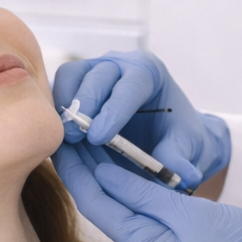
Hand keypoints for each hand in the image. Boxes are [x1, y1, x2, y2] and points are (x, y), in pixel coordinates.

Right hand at [53, 50, 229, 190]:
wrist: (164, 136)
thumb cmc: (176, 135)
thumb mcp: (187, 146)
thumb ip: (180, 157)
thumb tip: (182, 175)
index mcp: (148, 72)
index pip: (130, 83)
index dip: (114, 109)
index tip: (101, 137)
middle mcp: (118, 66)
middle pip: (96, 75)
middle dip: (85, 105)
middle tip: (76, 137)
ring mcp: (93, 72)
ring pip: (71, 77)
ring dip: (64, 107)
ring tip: (63, 139)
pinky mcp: (74, 87)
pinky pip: (57, 91)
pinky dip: (55, 112)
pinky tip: (56, 139)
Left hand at [53, 142, 241, 241]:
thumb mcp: (191, 214)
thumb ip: (145, 193)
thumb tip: (102, 171)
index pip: (98, 205)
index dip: (77, 169)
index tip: (62, 137)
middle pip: (105, 209)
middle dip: (86, 171)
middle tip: (68, 132)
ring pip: (122, 213)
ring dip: (105, 179)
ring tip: (88, 143)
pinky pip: (142, 220)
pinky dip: (130, 193)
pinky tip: (122, 171)